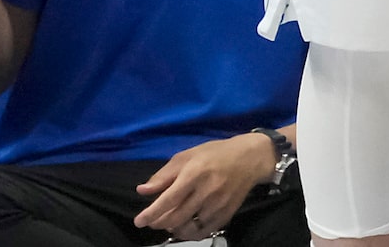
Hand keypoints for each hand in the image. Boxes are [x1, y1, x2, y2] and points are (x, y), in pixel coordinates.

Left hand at [134, 134, 274, 238]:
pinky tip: (186, 227)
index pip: (168, 200)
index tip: (139, 221)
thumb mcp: (187, 156)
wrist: (250, 158)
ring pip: (189, 227)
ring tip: (170, 223)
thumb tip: (142, 191)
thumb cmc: (214, 154)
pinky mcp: (226, 213)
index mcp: (194, 174)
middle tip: (153, 221)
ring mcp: (218, 204)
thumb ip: (164, 175)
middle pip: (176, 217)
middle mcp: (206, 191)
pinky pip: (204, 231)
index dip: (151, 213)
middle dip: (159, 222)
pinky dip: (191, 233)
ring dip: (174, 228)